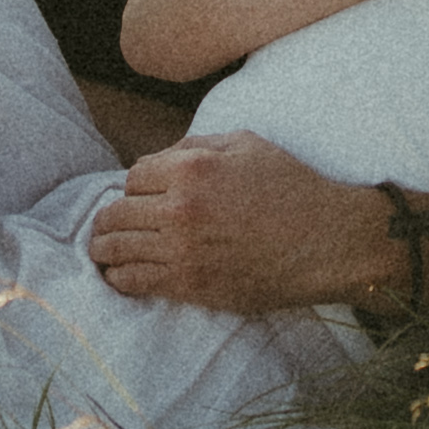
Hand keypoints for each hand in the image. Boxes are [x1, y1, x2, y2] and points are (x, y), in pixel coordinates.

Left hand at [84, 129, 387, 313]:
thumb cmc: (292, 187)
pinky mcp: (191, 284)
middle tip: (108, 227)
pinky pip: (136, 281)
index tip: (141, 197)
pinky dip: (120, 279)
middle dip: (110, 219)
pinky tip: (119, 276)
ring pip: (117, 248)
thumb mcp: (248, 144)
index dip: (135, 187)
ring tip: (102, 252)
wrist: (327, 242)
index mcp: (192, 167)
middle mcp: (180, 207)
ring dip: (105, 249)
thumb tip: (162, 159)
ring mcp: (183, 249)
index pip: (134, 176)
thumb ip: (198, 145)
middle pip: (117, 213)